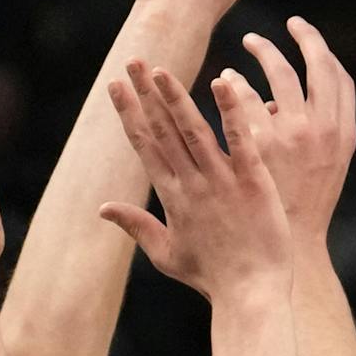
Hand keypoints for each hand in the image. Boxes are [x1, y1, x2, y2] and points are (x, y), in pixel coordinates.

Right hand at [101, 63, 291, 296]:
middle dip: (144, 94)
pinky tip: (223, 82)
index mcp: (171, 197)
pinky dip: (230, 112)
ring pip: (194, 130)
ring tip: (160, 69)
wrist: (250, 296)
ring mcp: (222, 182)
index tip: (115, 86)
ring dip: (175, 97)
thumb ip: (136, 227)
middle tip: (131, 59)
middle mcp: (191, 184)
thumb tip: (102, 208)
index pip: (145, 146)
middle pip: (163, 131)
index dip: (129, 113)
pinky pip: (239, 141)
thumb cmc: (212, 279)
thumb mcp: (167, 255)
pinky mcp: (253, 183)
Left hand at [241, 18, 355, 247]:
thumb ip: (316, 131)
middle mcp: (322, 129)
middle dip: (305, 37)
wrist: (288, 247)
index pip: (340, 77)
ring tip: (249, 42)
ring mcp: (291, 133)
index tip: (311, 36)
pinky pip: (246, 98)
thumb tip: (282, 102)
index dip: (325, 52)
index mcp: (343, 134)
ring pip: (279, 74)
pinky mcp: (258, 143)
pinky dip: (236, 84)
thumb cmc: (304, 208)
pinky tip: (225, 80)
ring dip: (264, 51)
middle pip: (317, 66)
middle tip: (291, 24)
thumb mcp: (326, 168)